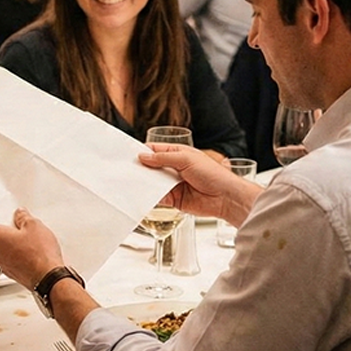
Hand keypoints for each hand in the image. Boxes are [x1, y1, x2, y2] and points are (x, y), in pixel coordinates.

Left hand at [0, 208, 63, 290]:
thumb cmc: (39, 254)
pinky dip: (17, 253)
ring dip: (11, 242)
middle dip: (4, 228)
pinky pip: (10, 258)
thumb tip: (20, 214)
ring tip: (28, 238)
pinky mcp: (12, 273)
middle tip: (18, 223)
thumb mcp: (34, 225)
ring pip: (2, 248)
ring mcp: (3, 264)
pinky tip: (30, 251)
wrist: (48, 279)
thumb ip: (23, 217)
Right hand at [139, 145, 261, 225]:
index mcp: (178, 154)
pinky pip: (158, 197)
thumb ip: (163, 159)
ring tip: (130, 182)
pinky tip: (141, 195)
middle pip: (152, 167)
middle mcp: (174, 168)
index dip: (143, 152)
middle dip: (141, 168)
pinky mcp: (173, 199)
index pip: (156, 150)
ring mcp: (173, 184)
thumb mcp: (186, 159)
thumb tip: (144, 157)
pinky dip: (149, 196)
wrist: (225, 197)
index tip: (129, 154)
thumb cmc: (212, 174)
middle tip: (125, 170)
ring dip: (144, 182)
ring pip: (153, 182)